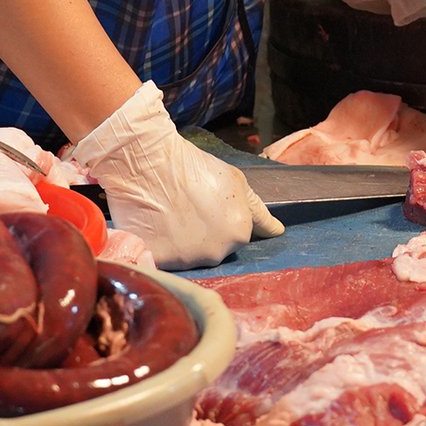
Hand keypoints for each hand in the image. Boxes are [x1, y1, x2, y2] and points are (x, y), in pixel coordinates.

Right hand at [68, 82, 282, 268]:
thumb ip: (258, 212)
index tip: (205, 208)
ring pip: (188, 257)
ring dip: (181, 242)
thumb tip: (277, 232)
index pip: (234, 236)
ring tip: (168, 215)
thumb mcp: (236, 182)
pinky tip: (155, 226)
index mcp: (240, 233)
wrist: (149, 163)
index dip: (218, 219)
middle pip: (213, 249)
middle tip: (186, 209)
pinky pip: (164, 261)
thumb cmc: (193, 167)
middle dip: (203, 234)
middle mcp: (218, 253)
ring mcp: (188, 260)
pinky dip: (160, 248)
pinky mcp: (161, 262)